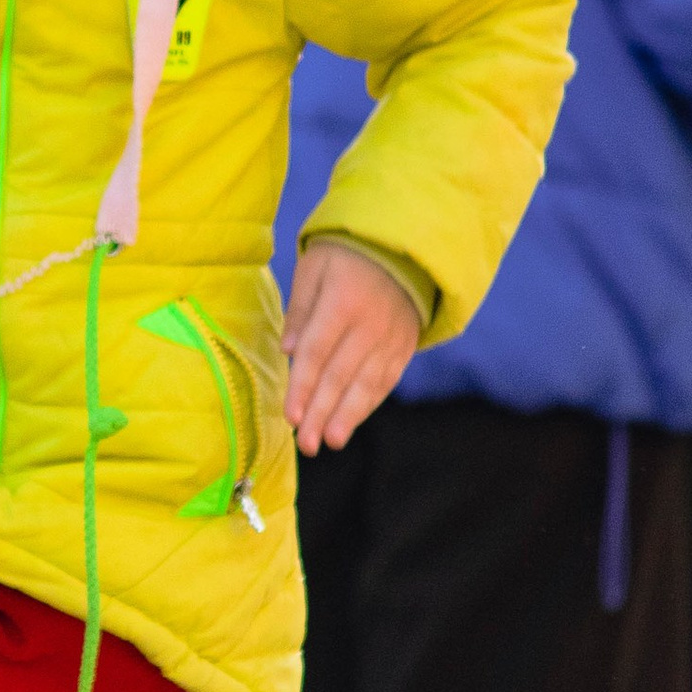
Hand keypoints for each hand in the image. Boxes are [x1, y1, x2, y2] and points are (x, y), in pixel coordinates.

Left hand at [281, 243, 419, 456]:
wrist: (402, 248)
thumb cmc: (345, 257)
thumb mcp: (314, 267)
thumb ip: (300, 309)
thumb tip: (287, 350)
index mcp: (343, 302)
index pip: (318, 352)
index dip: (303, 386)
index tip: (289, 416)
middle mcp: (370, 325)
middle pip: (341, 375)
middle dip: (321, 412)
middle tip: (305, 443)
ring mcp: (391, 338)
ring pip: (366, 384)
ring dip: (347, 417)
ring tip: (330, 442)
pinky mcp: (404, 347)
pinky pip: (386, 381)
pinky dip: (368, 404)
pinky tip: (351, 423)